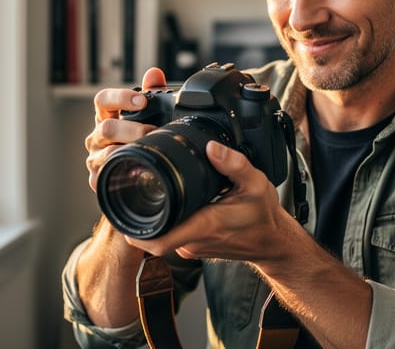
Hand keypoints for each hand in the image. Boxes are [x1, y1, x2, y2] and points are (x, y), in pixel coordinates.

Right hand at [84, 67, 166, 190]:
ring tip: (146, 151)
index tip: (141, 101)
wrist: (129, 170)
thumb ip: (149, 92)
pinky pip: (105, 175)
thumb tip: (154, 74)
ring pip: (106, 152)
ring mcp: (95, 156)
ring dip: (128, 151)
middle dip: (132, 129)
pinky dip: (119, 173)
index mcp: (105, 115)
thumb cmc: (134, 136)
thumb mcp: (142, 114)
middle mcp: (97, 135)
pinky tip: (134, 170)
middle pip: (106, 128)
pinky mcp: (97, 176)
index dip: (120, 98)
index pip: (102, 100)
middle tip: (152, 131)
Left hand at [126, 140, 296, 263]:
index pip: (158, 241)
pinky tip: (172, 202)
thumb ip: (234, 163)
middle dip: (138, 214)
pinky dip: (167, 220)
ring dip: (154, 216)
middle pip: (153, 234)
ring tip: (150, 191)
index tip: (122, 212)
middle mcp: (194, 241)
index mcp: (205, 225)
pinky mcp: (195, 247)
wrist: (273, 242)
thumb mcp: (256, 183)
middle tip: (131, 189)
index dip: (135, 231)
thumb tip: (211, 147)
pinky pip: (173, 234)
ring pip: (162, 233)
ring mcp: (193, 247)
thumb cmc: (264, 216)